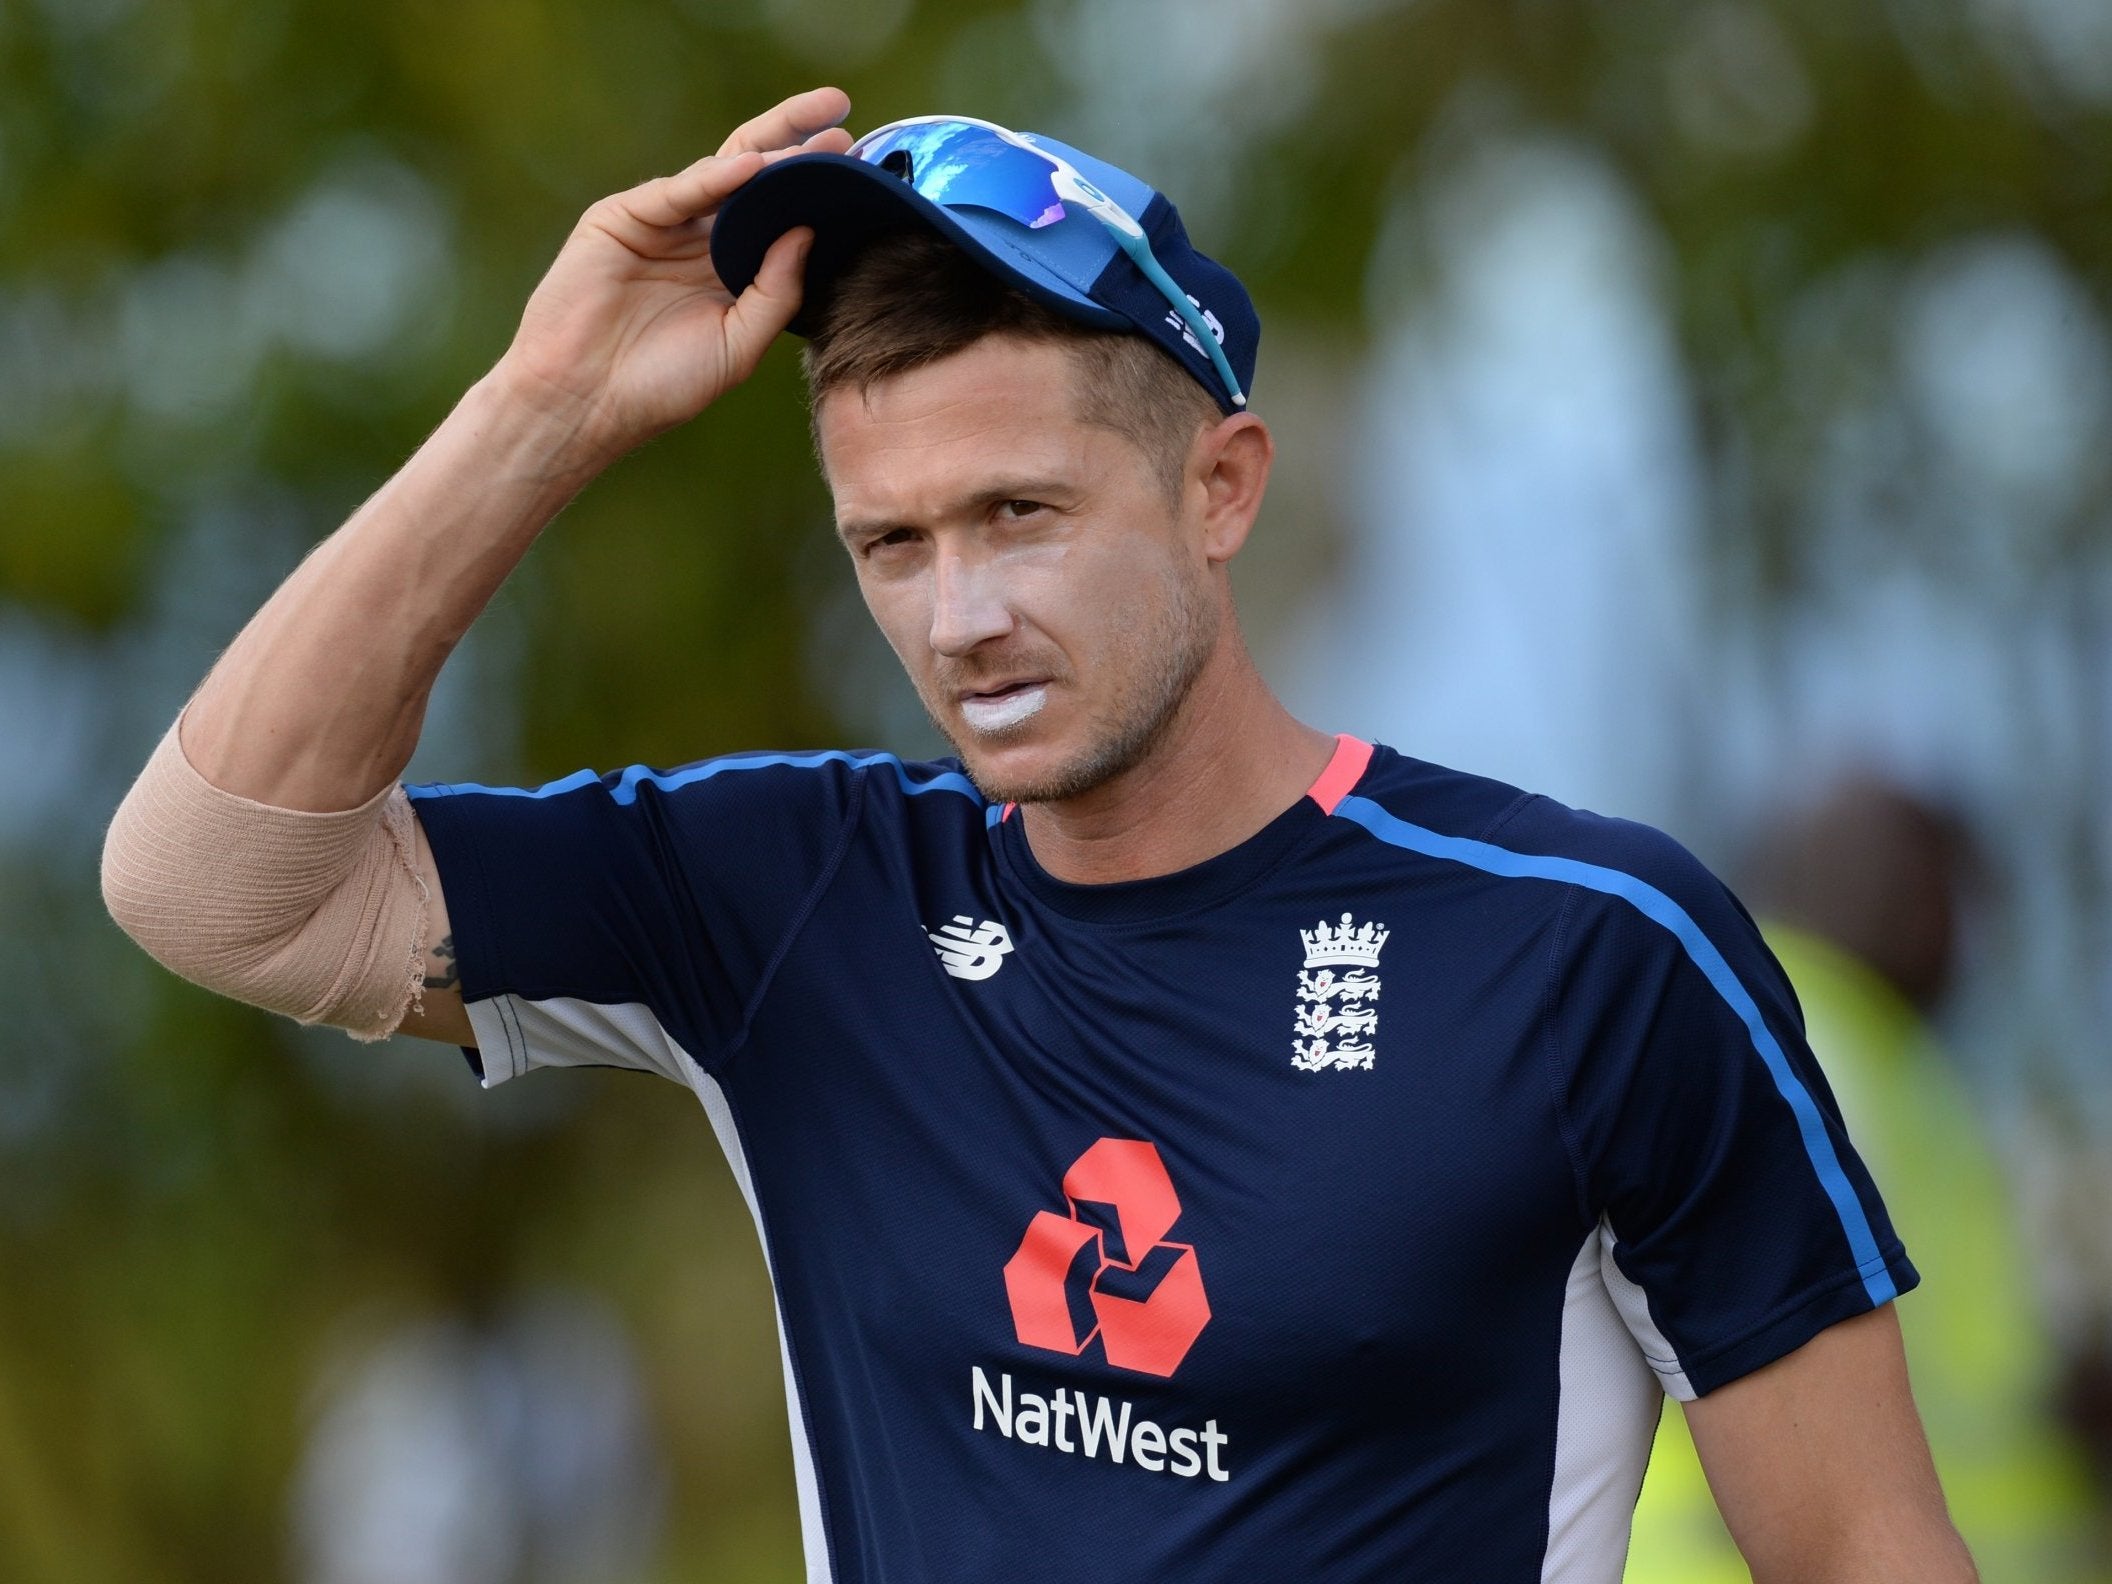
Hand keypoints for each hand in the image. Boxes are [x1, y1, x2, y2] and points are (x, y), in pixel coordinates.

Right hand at [493, 87, 854, 467]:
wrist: (585, 401)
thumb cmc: (662, 386)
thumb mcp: (740, 345)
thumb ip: (776, 292)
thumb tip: (808, 232)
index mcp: (730, 270)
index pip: (780, 214)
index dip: (816, 188)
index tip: (862, 165)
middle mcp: (700, 239)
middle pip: (756, 176)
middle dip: (797, 140)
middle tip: (841, 112)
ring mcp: (662, 224)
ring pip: (722, 172)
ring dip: (770, 151)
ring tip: (817, 136)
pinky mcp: (623, 217)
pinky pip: (678, 192)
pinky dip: (714, 178)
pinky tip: (755, 166)